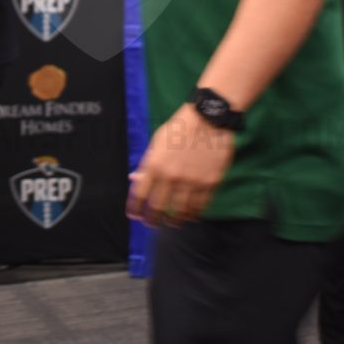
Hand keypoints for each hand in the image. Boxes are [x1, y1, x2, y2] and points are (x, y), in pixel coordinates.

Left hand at [126, 104, 234, 226]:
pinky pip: (200, 206)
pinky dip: (193, 214)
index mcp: (155, 165)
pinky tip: (190, 216)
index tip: (134, 216)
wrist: (208, 118)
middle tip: (152, 224)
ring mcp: (192, 182)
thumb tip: (134, 179)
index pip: (140, 195)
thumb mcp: (157, 142)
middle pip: (158, 208)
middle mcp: (171, 176)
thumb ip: (147, 163)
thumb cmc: (179, 128)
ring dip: (174, 221)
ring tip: (172, 223)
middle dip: (152, 220)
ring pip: (180, 212)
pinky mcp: (210, 183)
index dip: (135, 209)